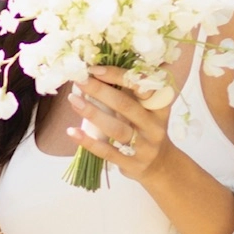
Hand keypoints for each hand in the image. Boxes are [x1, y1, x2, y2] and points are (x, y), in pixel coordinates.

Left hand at [66, 66, 176, 181]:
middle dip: (100, 91)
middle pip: (126, 105)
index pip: (142, 86)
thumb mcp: (147, 108)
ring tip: (73, 100)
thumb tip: (97, 68)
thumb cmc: (145, 127)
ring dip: (92, 113)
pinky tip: (72, 131)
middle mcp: (154, 126)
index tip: (94, 69)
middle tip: (79, 80)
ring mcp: (144, 146)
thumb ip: (130, 90)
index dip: (118, 75)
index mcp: (159, 106)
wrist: (160, 165)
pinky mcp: (133, 164)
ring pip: (117, 129)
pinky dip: (88, 142)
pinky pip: (108, 152)